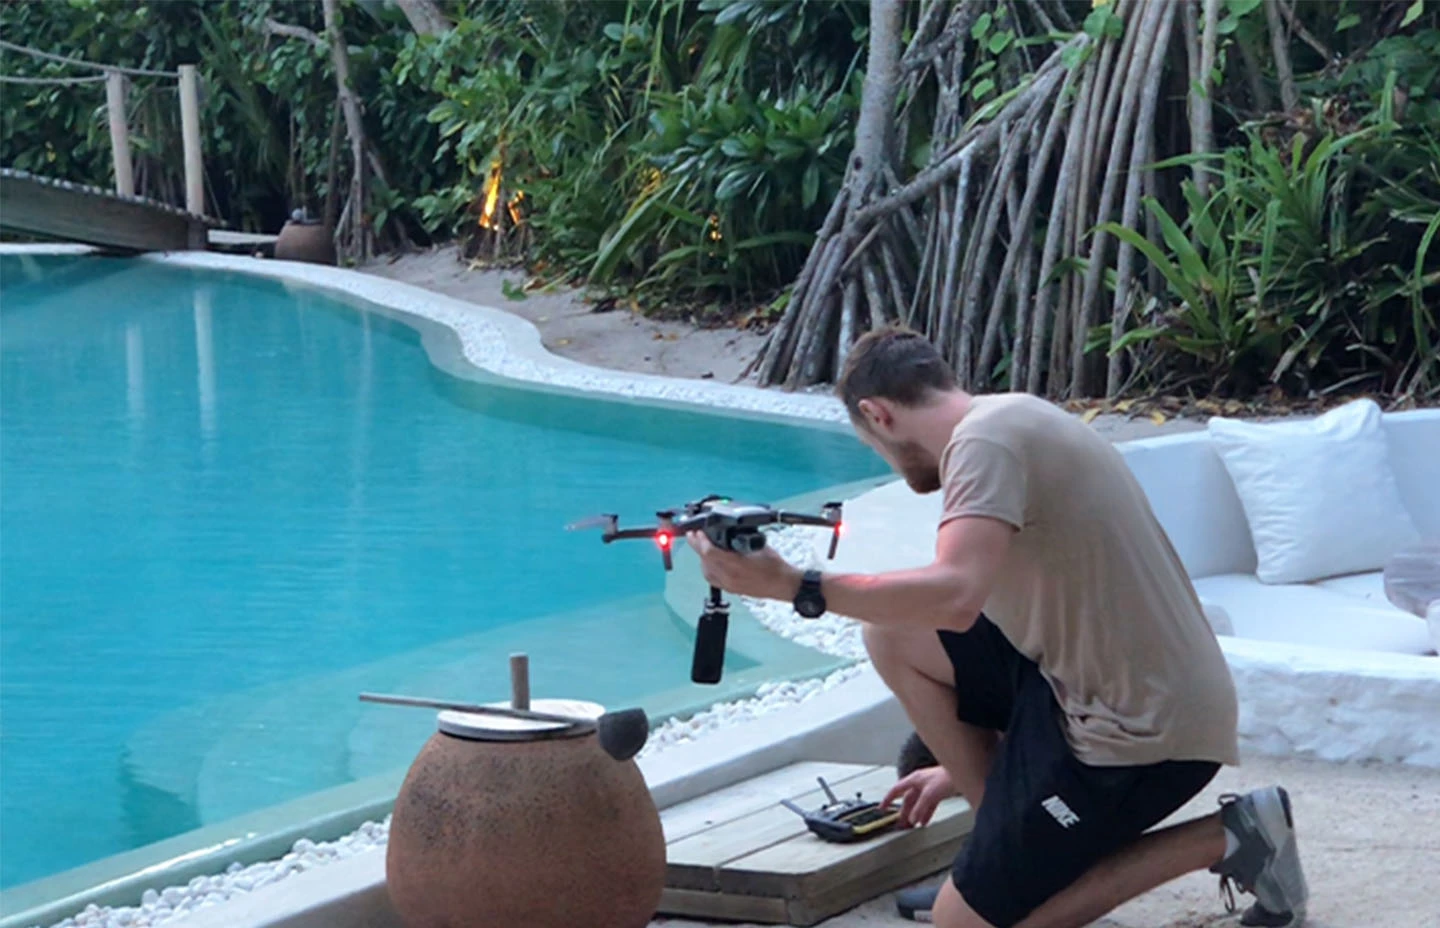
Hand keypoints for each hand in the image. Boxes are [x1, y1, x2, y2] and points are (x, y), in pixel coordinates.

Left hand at [686, 530, 802, 600]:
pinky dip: (707, 568)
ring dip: (701, 557)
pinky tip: (709, 562)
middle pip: (704, 560)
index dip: (701, 540)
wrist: (784, 584)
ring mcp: (729, 585)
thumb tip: (727, 531)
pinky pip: (712, 579)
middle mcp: (730, 577)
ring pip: (705, 571)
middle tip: (693, 535)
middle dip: (697, 546)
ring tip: (700, 546)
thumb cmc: (775, 566)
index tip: (698, 531)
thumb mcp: (758, 545)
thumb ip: (740, 539)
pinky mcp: (731, 590)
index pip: (710, 552)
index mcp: (737, 565)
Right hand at [881, 766, 953, 828]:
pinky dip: (925, 813)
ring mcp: (929, 787)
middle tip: (901, 824)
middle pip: (907, 799)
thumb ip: (920, 808)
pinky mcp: (938, 792)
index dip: (888, 799)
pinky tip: (925, 821)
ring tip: (912, 825)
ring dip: (914, 814)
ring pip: (918, 803)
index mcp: (914, 779)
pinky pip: (928, 805)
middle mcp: (920, 783)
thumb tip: (912, 818)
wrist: (963, 773)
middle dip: (904, 812)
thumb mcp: (929, 794)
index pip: (896, 790)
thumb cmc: (947, 776)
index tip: (882, 808)